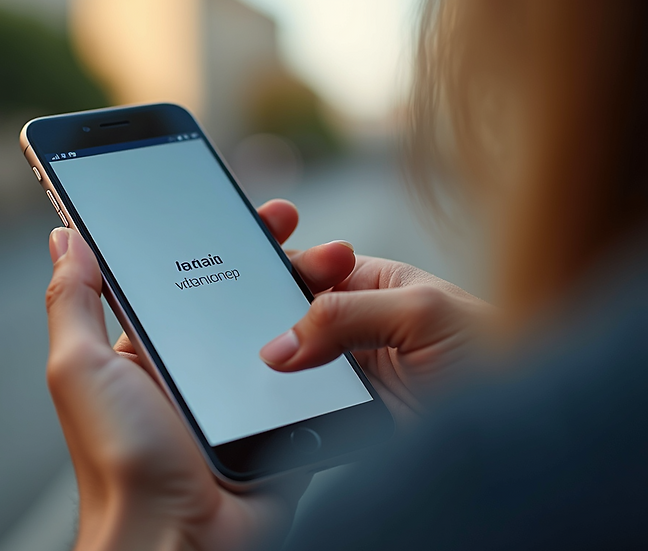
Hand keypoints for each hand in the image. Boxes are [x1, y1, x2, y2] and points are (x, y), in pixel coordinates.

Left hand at [44, 200, 349, 550]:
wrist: (180, 540)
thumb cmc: (118, 460)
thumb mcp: (80, 369)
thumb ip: (73, 302)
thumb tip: (64, 236)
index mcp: (142, 351)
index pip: (178, 276)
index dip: (207, 236)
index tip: (239, 203)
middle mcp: (189, 369)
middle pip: (234, 295)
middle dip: (268, 254)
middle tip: (297, 225)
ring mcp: (234, 395)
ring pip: (276, 330)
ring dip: (303, 293)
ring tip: (331, 260)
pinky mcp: (272, 421)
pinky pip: (303, 375)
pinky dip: (323, 348)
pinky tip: (342, 314)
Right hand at [259, 234, 492, 426]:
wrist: (524, 430)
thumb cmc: (494, 350)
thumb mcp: (420, 312)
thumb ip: (346, 314)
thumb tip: (279, 344)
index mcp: (372, 282)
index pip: (308, 267)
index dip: (277, 266)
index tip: (244, 271)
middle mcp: (356, 325)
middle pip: (290, 317)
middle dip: (266, 321)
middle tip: (245, 331)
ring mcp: (352, 372)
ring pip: (293, 366)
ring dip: (275, 370)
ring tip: (253, 369)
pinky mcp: (351, 415)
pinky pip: (306, 408)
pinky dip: (288, 408)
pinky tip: (274, 406)